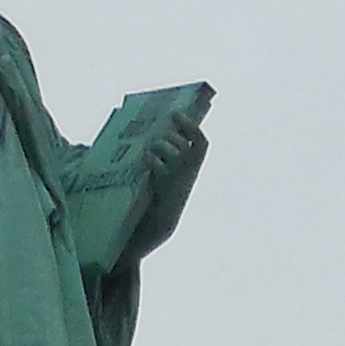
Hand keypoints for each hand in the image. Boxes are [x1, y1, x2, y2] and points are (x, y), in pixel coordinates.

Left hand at [133, 114, 207, 250]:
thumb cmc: (157, 205)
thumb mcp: (167, 180)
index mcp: (193, 171)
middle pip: (182, 141)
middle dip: (168, 135)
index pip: (200, 143)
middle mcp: (189, 173)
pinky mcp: (163, 183)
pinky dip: (150, 158)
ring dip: (157, 145)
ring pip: (170, 148)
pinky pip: (157, 161)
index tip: (177, 115)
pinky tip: (144, 162)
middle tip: (156, 139)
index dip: (190, 126)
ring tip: (149, 151)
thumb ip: (167, 162)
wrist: (155, 230)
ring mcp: (177, 177)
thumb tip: (156, 136)